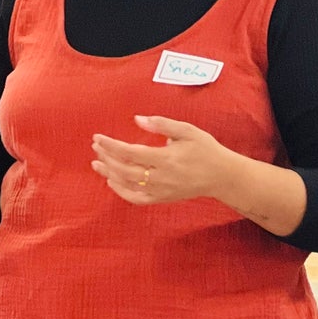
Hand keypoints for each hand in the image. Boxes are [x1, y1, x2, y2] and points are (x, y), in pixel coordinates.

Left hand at [91, 116, 232, 206]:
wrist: (221, 176)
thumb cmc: (205, 149)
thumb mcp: (186, 130)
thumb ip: (161, 124)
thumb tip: (137, 119)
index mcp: (166, 158)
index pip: (130, 152)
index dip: (111, 145)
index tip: (98, 137)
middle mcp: (161, 177)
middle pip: (125, 169)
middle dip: (107, 157)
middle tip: (96, 146)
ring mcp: (161, 191)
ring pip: (127, 185)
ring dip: (109, 173)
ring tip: (97, 162)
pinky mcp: (162, 199)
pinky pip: (136, 199)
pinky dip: (121, 192)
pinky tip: (111, 181)